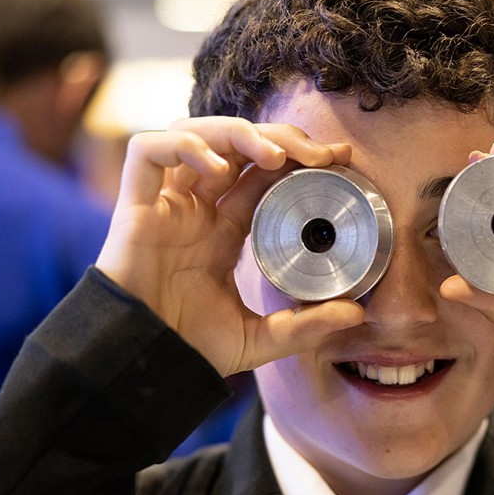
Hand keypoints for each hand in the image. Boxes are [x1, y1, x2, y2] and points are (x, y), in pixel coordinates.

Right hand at [95, 117, 363, 375]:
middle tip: (321, 154)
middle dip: (281, 137)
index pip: (263, 174)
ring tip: (277, 155)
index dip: (298, 157)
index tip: (338, 157)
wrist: (145, 362)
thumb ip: (306, 326)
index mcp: (224, 230)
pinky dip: (185, 146)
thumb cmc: (192, 348)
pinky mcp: (135, 205)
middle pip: (237, 145)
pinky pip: (148, 151)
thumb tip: (358, 316)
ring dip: (240, 132)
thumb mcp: (261, 338)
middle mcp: (196, 208)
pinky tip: (219, 169)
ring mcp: (166, 203)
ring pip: (196, 134)